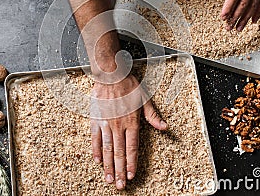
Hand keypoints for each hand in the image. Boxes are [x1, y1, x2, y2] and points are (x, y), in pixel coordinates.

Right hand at [90, 74, 167, 189]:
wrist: (111, 75)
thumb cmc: (129, 86)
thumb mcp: (145, 99)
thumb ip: (153, 116)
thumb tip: (164, 127)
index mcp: (132, 122)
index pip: (132, 148)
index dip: (132, 164)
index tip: (131, 176)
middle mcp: (118, 126)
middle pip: (119, 153)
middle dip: (120, 171)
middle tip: (120, 186)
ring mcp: (106, 124)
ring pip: (107, 149)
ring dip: (108, 165)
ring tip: (109, 179)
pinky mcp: (96, 119)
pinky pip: (95, 138)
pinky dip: (96, 150)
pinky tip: (97, 161)